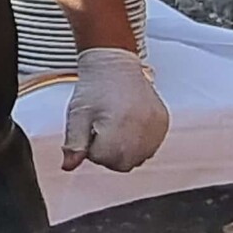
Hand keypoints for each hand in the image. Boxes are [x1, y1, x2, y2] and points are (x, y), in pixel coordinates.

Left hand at [62, 47, 168, 171]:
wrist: (115, 65)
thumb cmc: (95, 87)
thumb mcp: (77, 115)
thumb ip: (74, 144)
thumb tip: (69, 166)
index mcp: (119, 127)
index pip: (102, 159)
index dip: (92, 147)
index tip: (90, 130)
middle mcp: (141, 129)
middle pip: (122, 164)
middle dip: (109, 152)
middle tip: (102, 128)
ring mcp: (155, 127)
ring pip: (138, 158)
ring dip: (125, 149)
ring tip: (116, 124)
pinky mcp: (163, 124)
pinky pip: (151, 148)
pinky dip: (139, 143)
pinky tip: (129, 125)